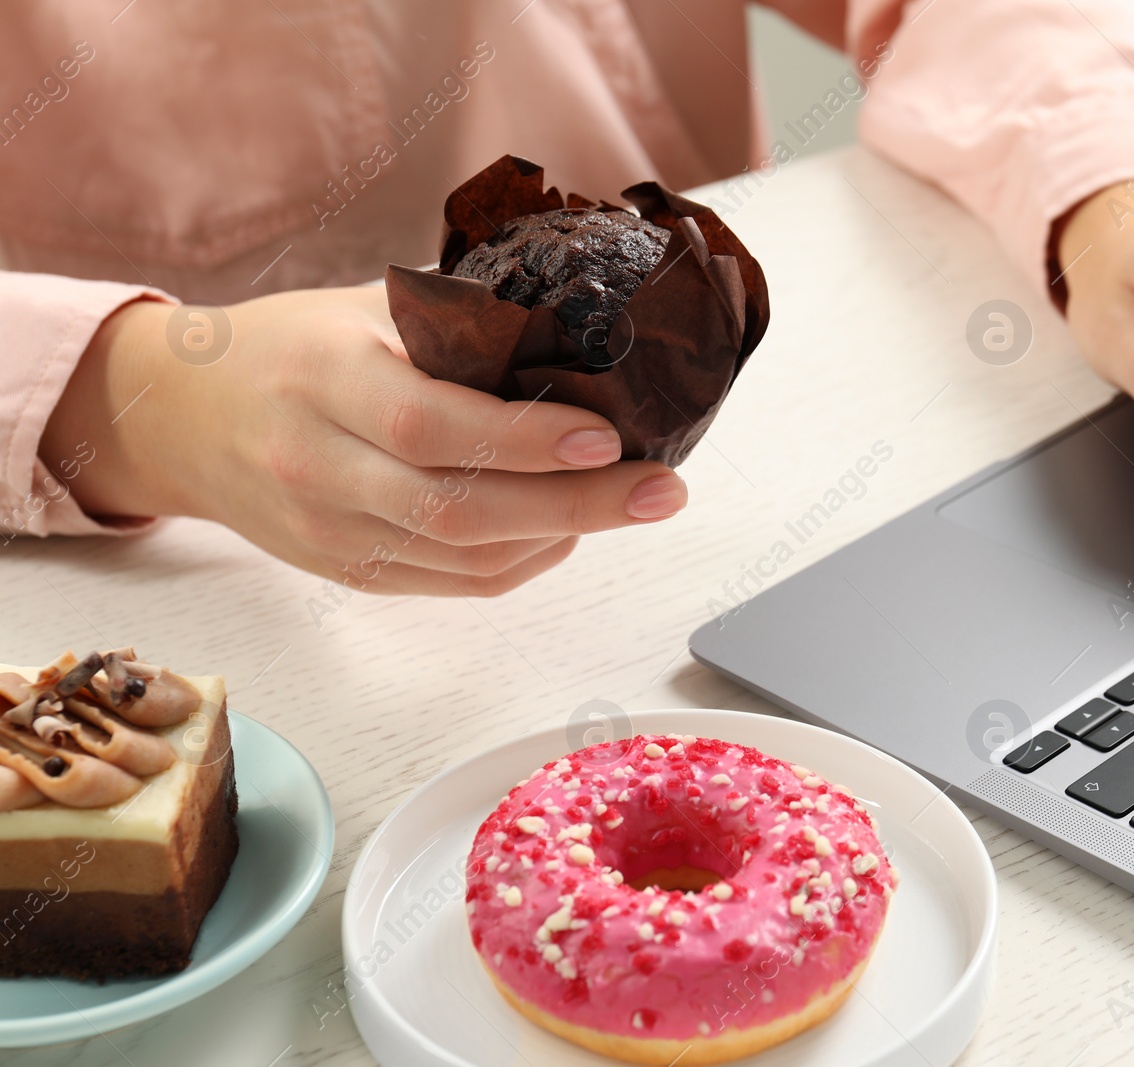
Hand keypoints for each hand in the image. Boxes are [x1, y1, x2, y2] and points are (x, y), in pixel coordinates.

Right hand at [40, 287, 687, 594]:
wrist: (185, 417)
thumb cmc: (291, 348)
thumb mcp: (363, 309)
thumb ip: (457, 326)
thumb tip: (580, 338)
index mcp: (325, 381)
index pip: (433, 425)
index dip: (526, 441)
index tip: (610, 436)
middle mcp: (321, 466)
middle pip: (460, 509)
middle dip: (578, 505)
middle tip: (662, 489)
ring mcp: (331, 532)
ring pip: (464, 559)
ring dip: (562, 537)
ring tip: (630, 503)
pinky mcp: (347, 573)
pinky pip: (451, 583)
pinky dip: (521, 563)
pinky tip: (568, 531)